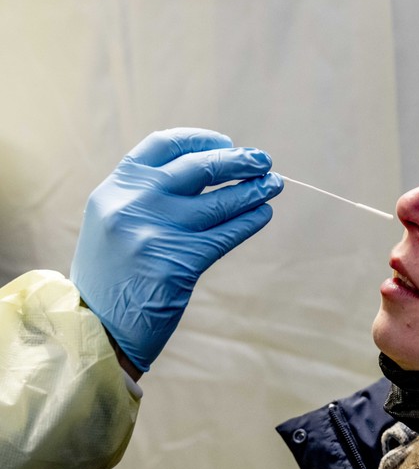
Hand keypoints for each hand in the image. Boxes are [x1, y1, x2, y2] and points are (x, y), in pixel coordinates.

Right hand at [71, 128, 283, 372]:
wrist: (95, 328)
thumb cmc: (113, 274)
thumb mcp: (114, 222)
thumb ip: (148, 195)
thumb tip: (210, 169)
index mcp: (115, 188)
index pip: (163, 145)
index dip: (200, 140)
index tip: (226, 142)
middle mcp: (133, 204)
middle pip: (199, 168)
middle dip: (238, 161)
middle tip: (264, 160)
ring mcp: (154, 233)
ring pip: (219, 202)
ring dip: (253, 190)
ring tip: (274, 185)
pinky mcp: (177, 264)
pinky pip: (225, 235)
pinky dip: (249, 221)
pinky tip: (263, 214)